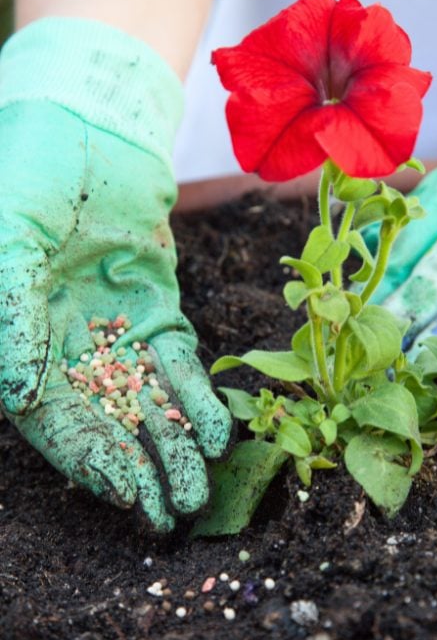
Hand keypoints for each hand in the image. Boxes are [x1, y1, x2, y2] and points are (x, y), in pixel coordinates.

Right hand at [0, 20, 230, 530]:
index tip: (126, 492)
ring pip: (146, 402)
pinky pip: (178, 364)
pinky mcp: (156, 308)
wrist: (87, 123)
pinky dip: (195, 398)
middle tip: (171, 515)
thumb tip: (18, 395)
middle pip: (105, 423)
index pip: (55, 417)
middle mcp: (68, 345)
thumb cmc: (30, 173)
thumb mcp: (8, 241)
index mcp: (22, 340)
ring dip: (172, 447)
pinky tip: (213, 434)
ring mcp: (115, 329)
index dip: (88, 458)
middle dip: (138, 470)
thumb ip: (10, 315)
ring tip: (197, 490)